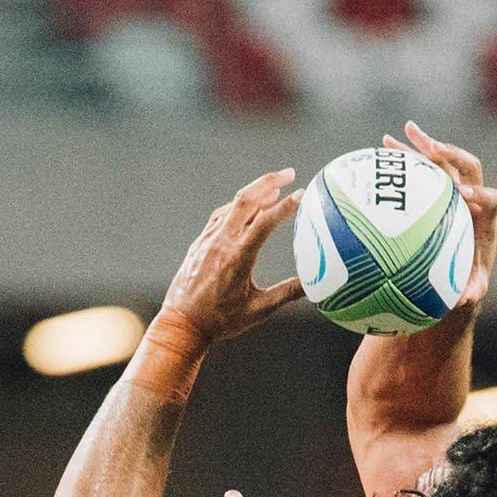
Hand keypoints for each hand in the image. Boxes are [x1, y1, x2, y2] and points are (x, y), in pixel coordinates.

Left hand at [156, 170, 304, 344]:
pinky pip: (220, 216)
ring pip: (233, 205)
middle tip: (290, 173)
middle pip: (246, 199)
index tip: (302, 194)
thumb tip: (314, 286)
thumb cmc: (220, 320)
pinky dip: (238, 206)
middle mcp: (221, 242)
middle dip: (269, 181)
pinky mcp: (200, 242)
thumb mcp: (258, 310)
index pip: (265, 222)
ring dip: (255, 192)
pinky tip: (248, 207)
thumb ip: (287, 294)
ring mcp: (208, 239)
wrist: (182, 323)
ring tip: (275, 188)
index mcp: (238, 257)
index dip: (285, 206)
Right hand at [399, 121, 496, 316]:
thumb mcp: (471, 289)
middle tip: (433, 148)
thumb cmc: (467, 280)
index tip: (464, 194)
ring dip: (425, 144)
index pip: (490, 198)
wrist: (458, 266)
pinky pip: (421, 167)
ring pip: (443, 160)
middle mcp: (471, 196)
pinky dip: (405, 155)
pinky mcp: (435, 187)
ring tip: (405, 131)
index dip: (481, 193)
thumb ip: (471, 292)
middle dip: (452, 154)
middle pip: (468, 166)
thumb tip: (463, 300)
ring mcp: (452, 188)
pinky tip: (384, 144)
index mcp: (484, 219)